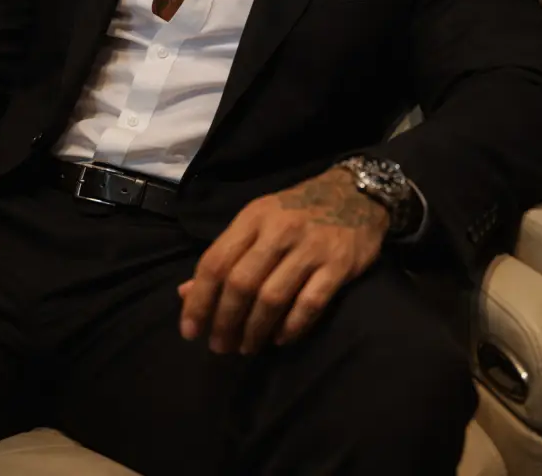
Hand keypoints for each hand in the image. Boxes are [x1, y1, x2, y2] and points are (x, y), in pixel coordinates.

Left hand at [178, 165, 389, 354]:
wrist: (356, 194)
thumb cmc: (298, 212)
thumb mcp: (258, 222)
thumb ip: (226, 256)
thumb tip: (185, 293)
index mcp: (254, 217)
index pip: (216, 261)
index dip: (199, 300)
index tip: (190, 331)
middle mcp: (279, 230)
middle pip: (241, 283)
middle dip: (225, 321)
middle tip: (219, 346)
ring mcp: (311, 247)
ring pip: (272, 297)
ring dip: (255, 330)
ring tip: (246, 347)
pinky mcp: (338, 264)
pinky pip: (310, 303)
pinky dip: (292, 327)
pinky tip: (280, 339)